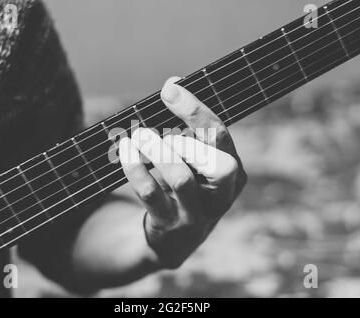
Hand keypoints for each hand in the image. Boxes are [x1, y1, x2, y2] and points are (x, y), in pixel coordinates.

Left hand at [119, 77, 246, 268]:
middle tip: (160, 129)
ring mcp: (198, 214)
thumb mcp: (196, 162)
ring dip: (157, 151)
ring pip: (181, 179)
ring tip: (139, 136)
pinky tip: (126, 152)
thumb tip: (173, 84)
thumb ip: (189, 127)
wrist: (175, 239)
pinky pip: (151, 195)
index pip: (221, 136)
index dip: (195, 110)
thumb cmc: (186, 186)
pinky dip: (135, 169)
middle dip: (187, 138)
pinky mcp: (171, 224)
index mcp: (234, 172)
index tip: (169, 89)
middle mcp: (222, 195)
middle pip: (218, 164)